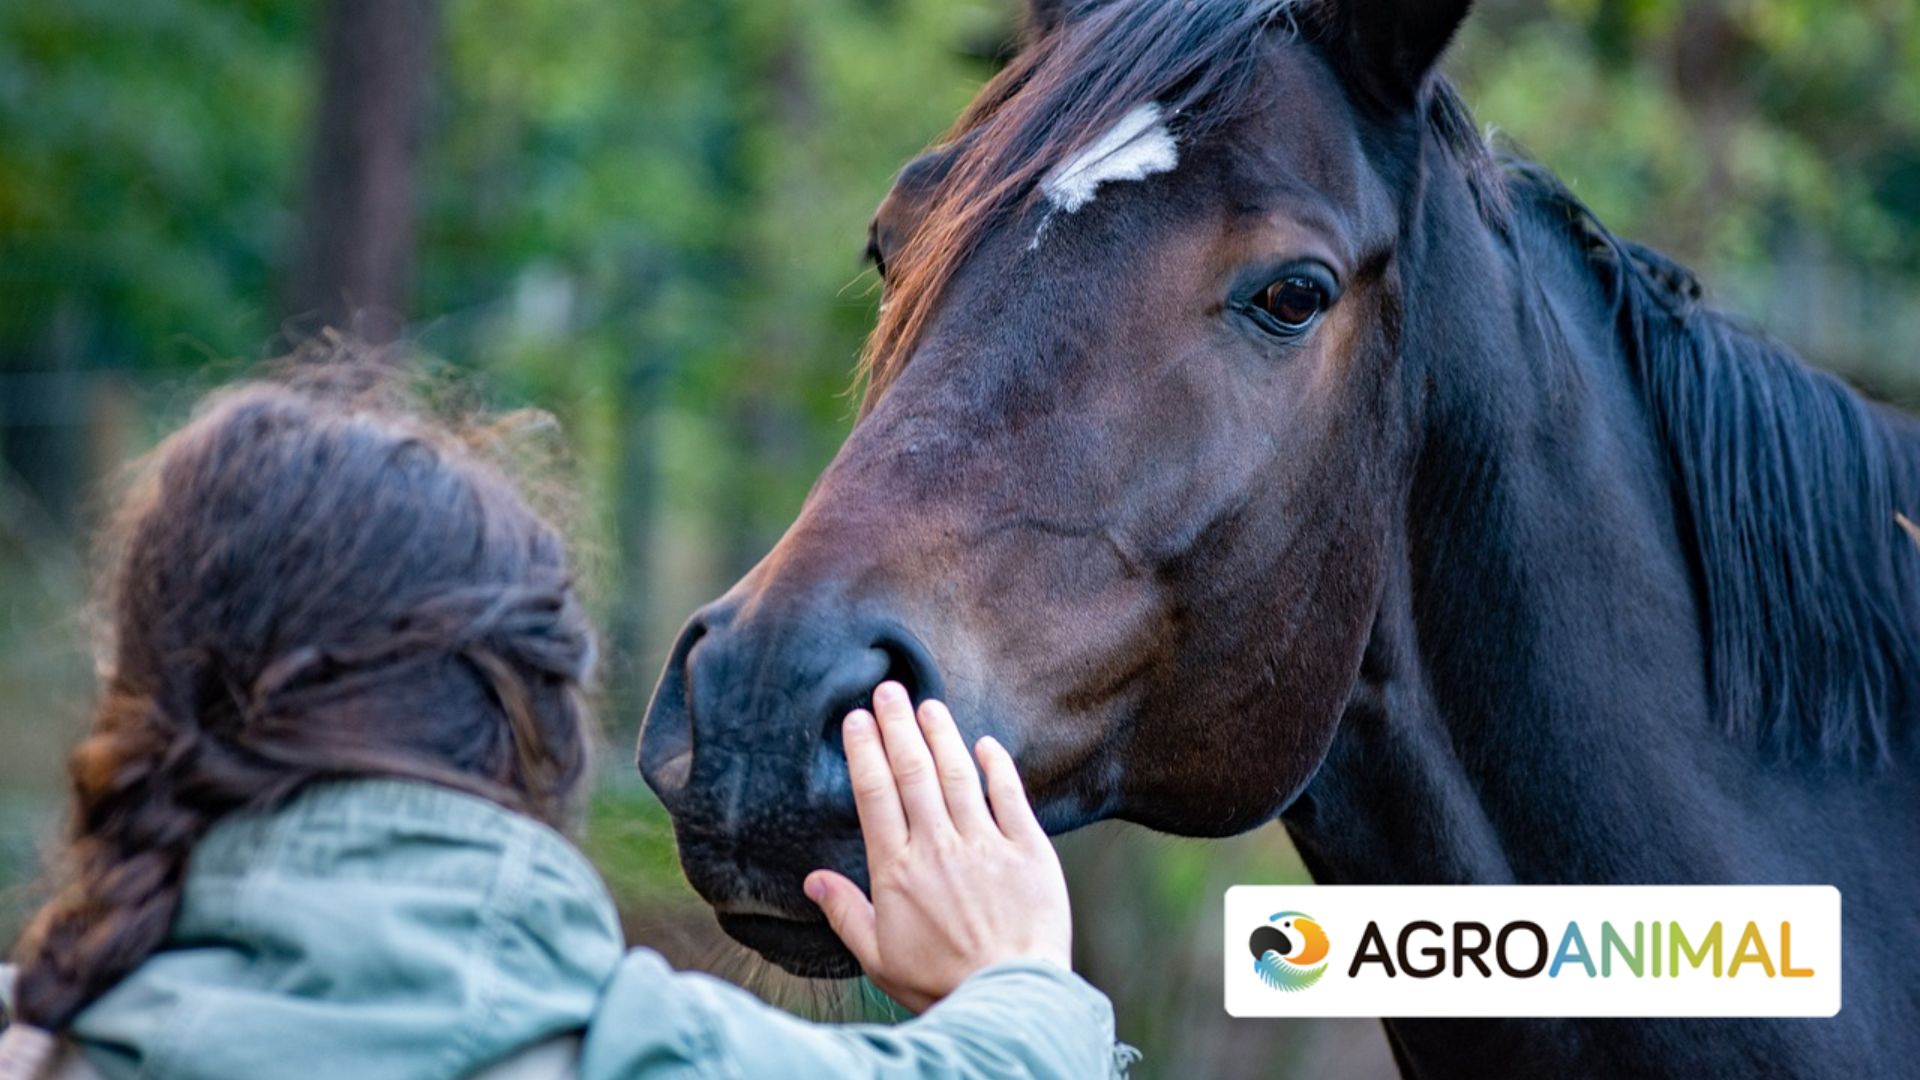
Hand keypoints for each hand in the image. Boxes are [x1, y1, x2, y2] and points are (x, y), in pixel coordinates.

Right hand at [803, 681, 1072, 1011]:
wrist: (1009, 998)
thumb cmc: (940, 984)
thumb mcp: (878, 957)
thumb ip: (846, 913)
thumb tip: (812, 880)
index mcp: (897, 871)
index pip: (875, 795)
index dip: (864, 752)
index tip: (856, 720)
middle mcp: (938, 848)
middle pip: (913, 772)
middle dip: (897, 726)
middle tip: (887, 690)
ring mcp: (985, 846)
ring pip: (958, 775)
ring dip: (941, 735)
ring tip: (928, 704)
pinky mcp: (1028, 852)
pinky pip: (1010, 798)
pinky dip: (998, 767)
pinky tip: (985, 744)